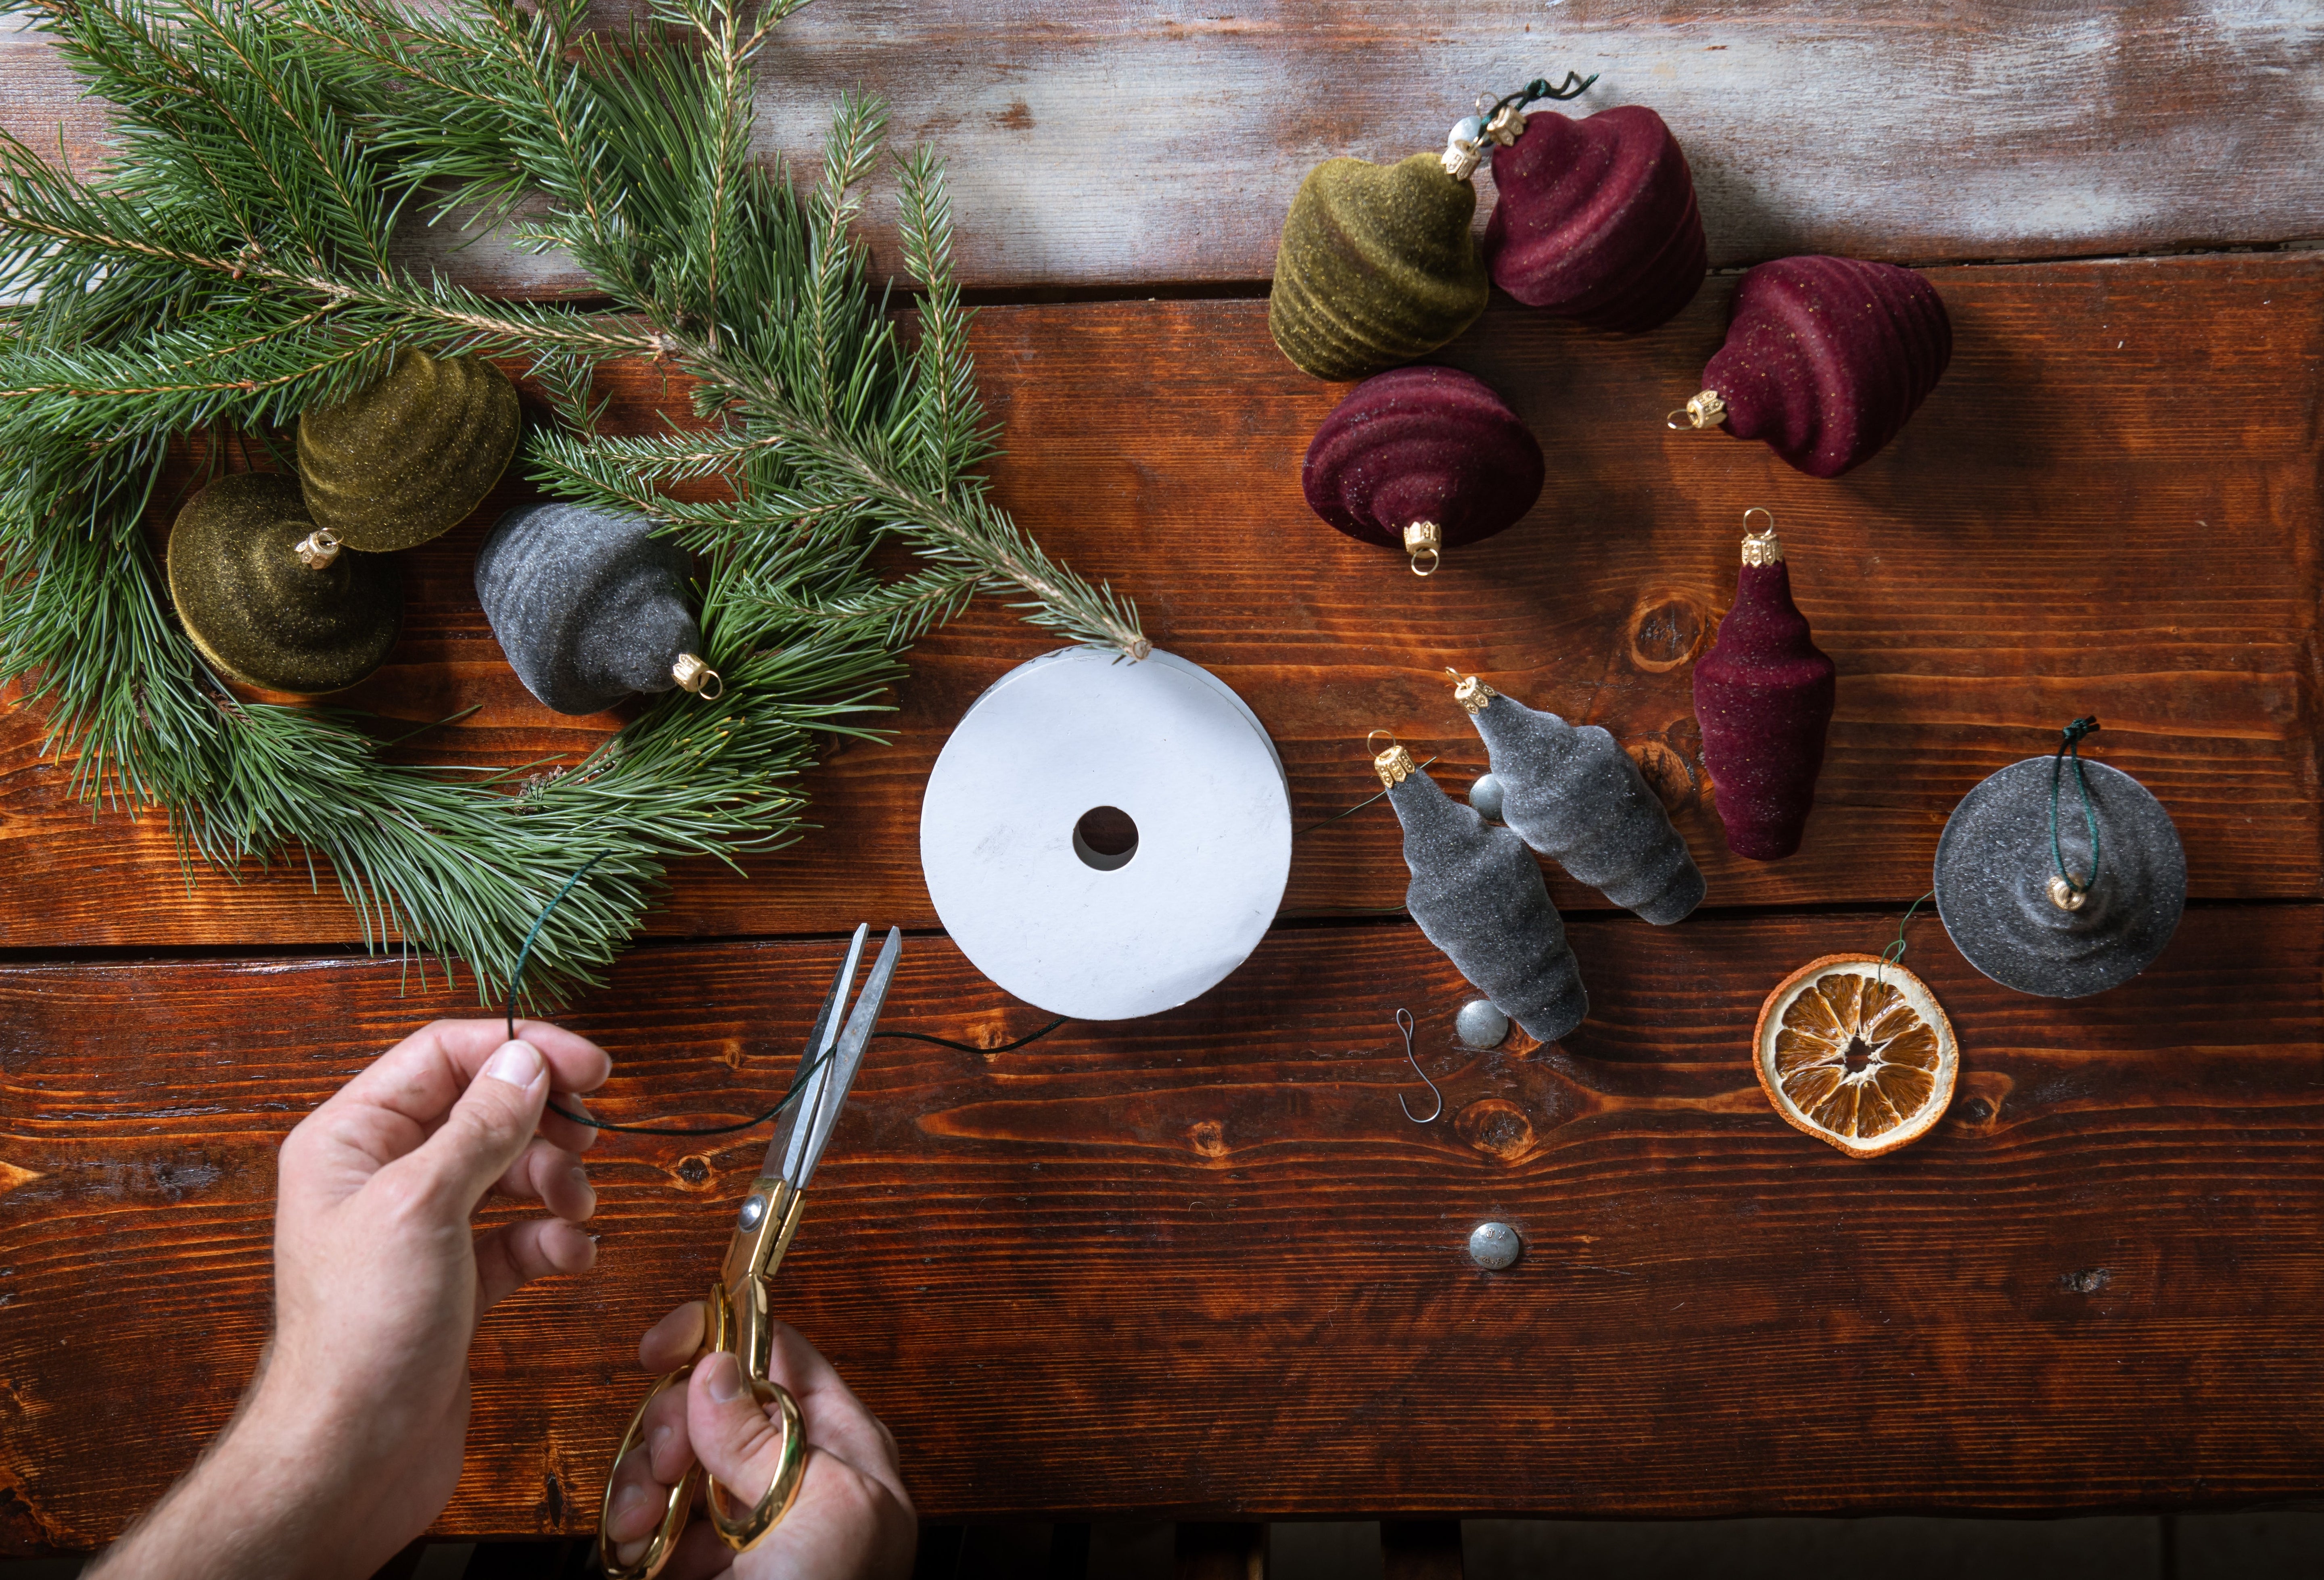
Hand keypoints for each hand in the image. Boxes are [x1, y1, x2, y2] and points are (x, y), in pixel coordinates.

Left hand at [94, 1019, 610, 1579]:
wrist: (353, 1456)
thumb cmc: (363, 1335)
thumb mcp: (423, 1205)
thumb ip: (479, 1126)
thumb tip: (525, 1063)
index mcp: (351, 1141)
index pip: (443, 1055)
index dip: (521, 1052)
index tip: (591, 1067)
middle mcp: (382, 1178)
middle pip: (482, 1110)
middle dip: (544, 1123)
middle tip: (590, 1140)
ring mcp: (420, 1232)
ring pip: (507, 1172)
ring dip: (556, 1181)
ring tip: (578, 1207)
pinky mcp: (455, 1283)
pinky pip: (518, 1236)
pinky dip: (553, 1238)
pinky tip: (571, 1253)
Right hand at [603, 1301, 915, 1579]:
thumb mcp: (824, 1508)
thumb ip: (769, 1434)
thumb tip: (716, 1370)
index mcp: (844, 1448)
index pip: (782, 1355)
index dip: (722, 1335)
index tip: (664, 1345)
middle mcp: (791, 1477)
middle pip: (712, 1401)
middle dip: (673, 1422)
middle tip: (668, 1463)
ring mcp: (737, 1522)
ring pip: (670, 1453)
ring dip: (643, 1475)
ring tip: (644, 1518)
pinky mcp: (691, 1563)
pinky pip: (646, 1511)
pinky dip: (628, 1519)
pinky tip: (633, 1545)